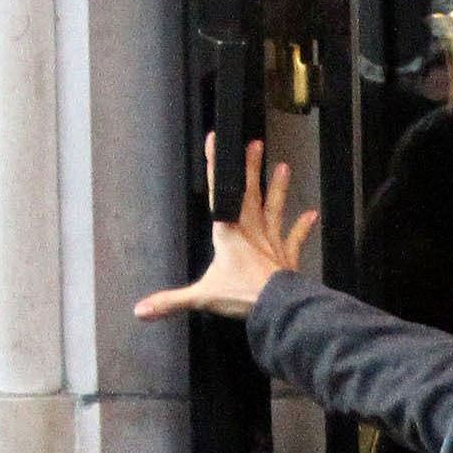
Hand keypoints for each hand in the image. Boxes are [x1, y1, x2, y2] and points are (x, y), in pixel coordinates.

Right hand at [135, 138, 315, 321]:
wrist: (278, 308)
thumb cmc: (242, 296)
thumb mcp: (202, 297)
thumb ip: (171, 301)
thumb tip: (139, 310)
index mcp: (228, 235)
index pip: (218, 194)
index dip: (215, 167)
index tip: (215, 142)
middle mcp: (251, 232)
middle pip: (249, 194)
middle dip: (250, 168)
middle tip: (255, 144)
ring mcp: (271, 243)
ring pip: (273, 209)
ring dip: (278, 189)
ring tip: (284, 167)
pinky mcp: (287, 258)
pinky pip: (295, 239)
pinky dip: (303, 227)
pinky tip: (312, 214)